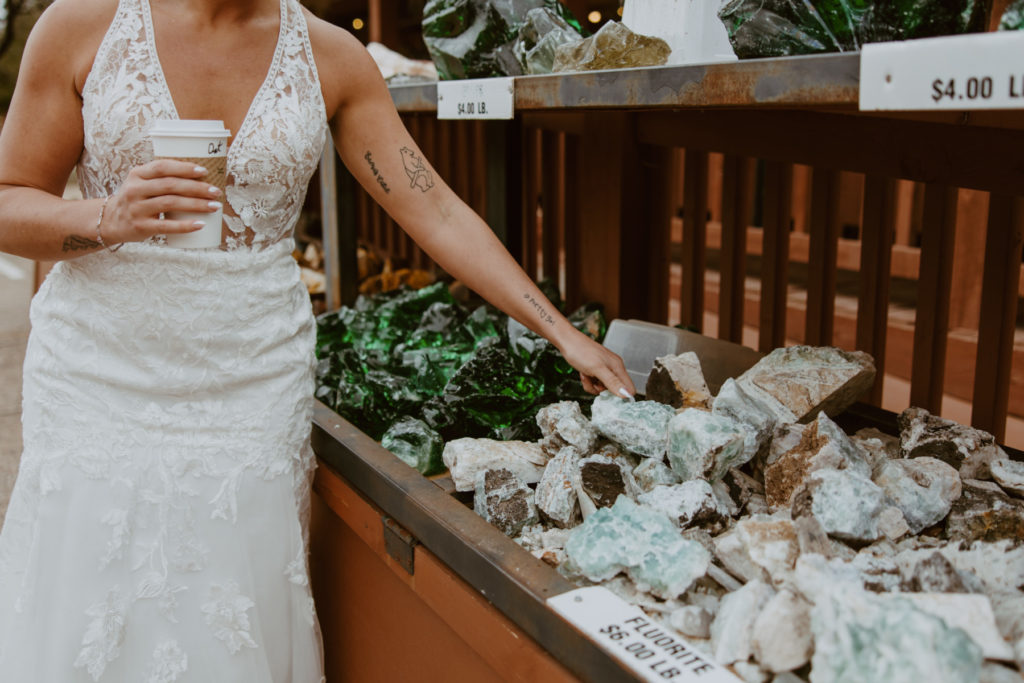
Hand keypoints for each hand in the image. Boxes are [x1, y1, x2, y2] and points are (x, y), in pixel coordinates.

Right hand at [100, 160, 221, 243]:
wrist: (111, 221)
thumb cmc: (136, 199)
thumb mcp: (142, 183)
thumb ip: (162, 177)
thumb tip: (201, 176)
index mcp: (138, 174)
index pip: (162, 167)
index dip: (184, 168)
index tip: (204, 171)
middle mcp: (135, 189)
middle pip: (171, 185)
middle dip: (197, 188)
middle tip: (216, 192)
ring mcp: (137, 208)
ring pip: (171, 203)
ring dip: (196, 204)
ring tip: (214, 207)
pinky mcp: (141, 226)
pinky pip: (166, 226)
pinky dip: (185, 225)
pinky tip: (201, 224)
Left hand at [557, 329, 635, 397]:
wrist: (567, 342)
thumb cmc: (581, 351)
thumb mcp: (597, 369)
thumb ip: (612, 382)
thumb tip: (625, 393)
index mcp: (618, 367)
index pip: (629, 388)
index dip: (621, 395)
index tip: (608, 394)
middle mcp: (613, 368)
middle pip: (614, 390)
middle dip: (601, 389)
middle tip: (594, 380)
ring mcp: (604, 369)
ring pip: (602, 388)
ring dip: (592, 385)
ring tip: (587, 374)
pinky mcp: (596, 370)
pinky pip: (595, 383)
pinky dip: (588, 381)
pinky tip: (584, 373)